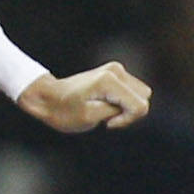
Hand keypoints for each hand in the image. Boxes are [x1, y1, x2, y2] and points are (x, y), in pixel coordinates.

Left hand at [19, 63, 150, 132]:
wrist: (49, 97)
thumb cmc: (64, 111)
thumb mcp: (89, 118)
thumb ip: (115, 112)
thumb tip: (135, 106)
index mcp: (109, 81)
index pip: (139, 105)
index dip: (127, 120)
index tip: (108, 124)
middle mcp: (116, 70)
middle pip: (144, 96)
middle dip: (130, 112)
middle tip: (107, 119)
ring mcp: (116, 69)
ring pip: (140, 92)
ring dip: (127, 106)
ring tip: (105, 112)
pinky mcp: (114, 72)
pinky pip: (132, 90)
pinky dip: (123, 101)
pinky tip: (105, 105)